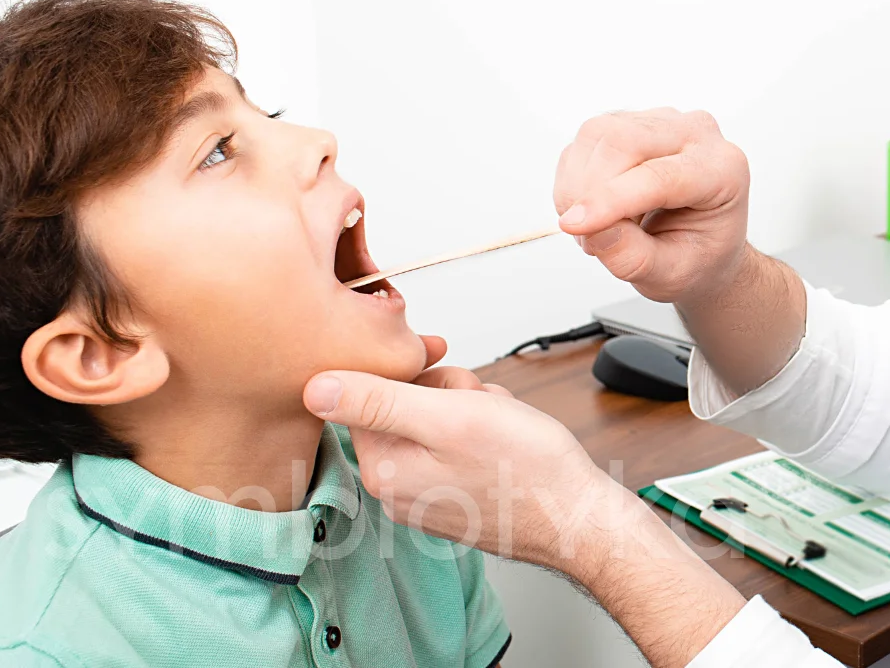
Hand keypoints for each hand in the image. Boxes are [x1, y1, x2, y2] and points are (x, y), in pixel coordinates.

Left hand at [303, 363, 750, 666]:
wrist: (577, 516)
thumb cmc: (526, 469)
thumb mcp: (450, 418)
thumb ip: (376, 401)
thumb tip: (312, 388)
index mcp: (383, 468)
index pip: (369, 394)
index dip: (412, 373)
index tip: (446, 376)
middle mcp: (396, 488)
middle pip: (402, 407)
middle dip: (446, 393)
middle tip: (479, 404)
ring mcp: (425, 496)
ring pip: (433, 422)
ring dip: (467, 408)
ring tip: (498, 422)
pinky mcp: (453, 497)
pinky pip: (454, 445)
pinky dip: (479, 431)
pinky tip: (504, 439)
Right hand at [553, 108, 751, 305]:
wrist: (701, 243)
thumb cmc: (696, 255)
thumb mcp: (671, 275)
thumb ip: (632, 258)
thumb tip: (590, 229)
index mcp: (723, 170)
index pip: (661, 175)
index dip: (612, 199)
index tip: (575, 225)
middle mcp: (697, 134)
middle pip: (624, 141)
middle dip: (589, 189)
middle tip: (588, 237)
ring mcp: (663, 121)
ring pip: (598, 134)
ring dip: (579, 186)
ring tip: (597, 226)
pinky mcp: (631, 122)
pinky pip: (586, 141)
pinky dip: (575, 178)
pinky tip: (596, 205)